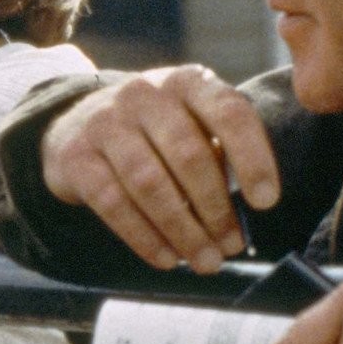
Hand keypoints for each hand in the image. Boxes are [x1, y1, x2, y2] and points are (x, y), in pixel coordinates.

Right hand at [42, 65, 279, 272]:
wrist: (79, 126)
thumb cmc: (156, 135)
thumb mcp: (192, 125)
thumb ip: (221, 155)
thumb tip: (248, 214)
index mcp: (187, 82)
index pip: (229, 113)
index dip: (253, 158)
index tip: (266, 203)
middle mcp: (144, 94)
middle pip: (188, 155)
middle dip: (215, 209)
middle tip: (231, 246)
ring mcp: (105, 123)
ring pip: (150, 184)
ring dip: (183, 230)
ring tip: (205, 261)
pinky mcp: (76, 157)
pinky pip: (113, 204)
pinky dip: (144, 237)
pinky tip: (166, 258)